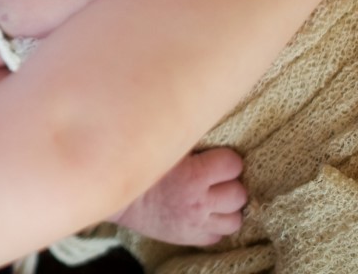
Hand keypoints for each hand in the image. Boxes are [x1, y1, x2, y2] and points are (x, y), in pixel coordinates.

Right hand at [109, 147, 245, 245]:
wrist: (119, 199)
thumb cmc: (141, 168)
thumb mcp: (164, 149)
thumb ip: (187, 140)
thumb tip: (206, 121)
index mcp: (193, 176)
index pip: (232, 165)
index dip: (226, 160)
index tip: (217, 159)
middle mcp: (199, 203)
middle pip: (238, 194)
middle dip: (229, 185)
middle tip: (214, 180)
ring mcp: (196, 224)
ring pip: (234, 220)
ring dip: (227, 208)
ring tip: (213, 199)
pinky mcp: (191, 238)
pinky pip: (218, 236)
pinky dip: (214, 225)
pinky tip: (203, 214)